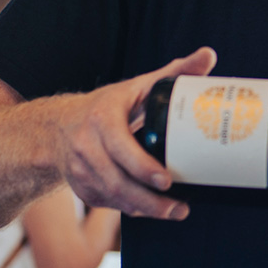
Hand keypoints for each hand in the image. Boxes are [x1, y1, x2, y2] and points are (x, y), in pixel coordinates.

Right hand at [52, 47, 215, 220]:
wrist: (59, 126)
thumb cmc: (107, 106)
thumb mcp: (137, 86)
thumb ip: (174, 72)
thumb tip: (208, 56)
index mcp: (102, 118)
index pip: (121, 147)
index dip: (142, 166)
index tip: (166, 180)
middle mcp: (85, 145)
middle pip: (117, 181)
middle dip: (149, 200)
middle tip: (179, 208)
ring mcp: (80, 170)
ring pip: (113, 196)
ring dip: (144, 209)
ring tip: (173, 211)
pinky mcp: (81, 188)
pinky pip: (108, 203)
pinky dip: (131, 208)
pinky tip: (151, 209)